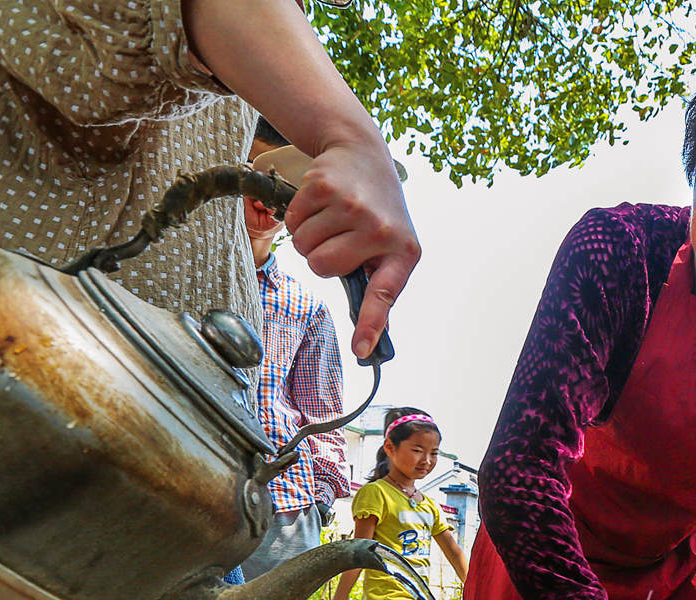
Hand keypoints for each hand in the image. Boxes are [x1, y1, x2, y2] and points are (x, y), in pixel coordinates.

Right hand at [283, 136, 420, 361]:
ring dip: (309, 237)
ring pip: (304, 247)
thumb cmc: (378, 211)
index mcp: (403, 252)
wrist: (363, 153)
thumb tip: (367, 341)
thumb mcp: (392, 245)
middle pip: (323, 268)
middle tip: (340, 237)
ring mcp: (352, 207)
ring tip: (332, 218)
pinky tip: (319, 203)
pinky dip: (297, 217)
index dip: (371, 324)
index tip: (361, 350)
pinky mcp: (324, 187)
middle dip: (322, 258)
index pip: (384, 295)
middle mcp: (380, 230)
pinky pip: (292, 222)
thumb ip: (378, 284)